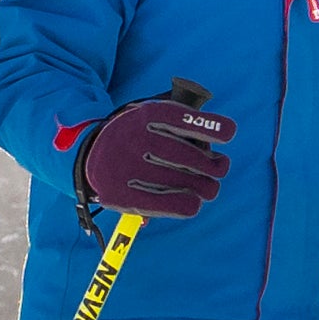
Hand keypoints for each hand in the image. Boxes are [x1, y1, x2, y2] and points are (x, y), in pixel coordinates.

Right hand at [73, 91, 232, 218]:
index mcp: (144, 115)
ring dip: (204, 187)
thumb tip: (217, 133)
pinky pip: (165, 205)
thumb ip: (181, 120)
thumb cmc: (135, 134)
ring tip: (210, 187)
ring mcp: (126, 168)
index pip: (182, 120)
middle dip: (211, 165)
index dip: (209, 127)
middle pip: (187, 156)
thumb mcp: (150, 115)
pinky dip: (187, 205)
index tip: (229, 133)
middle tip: (220, 167)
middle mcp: (134, 139)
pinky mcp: (120, 195)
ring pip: (181, 183)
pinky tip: (194, 202)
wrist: (89, 154)